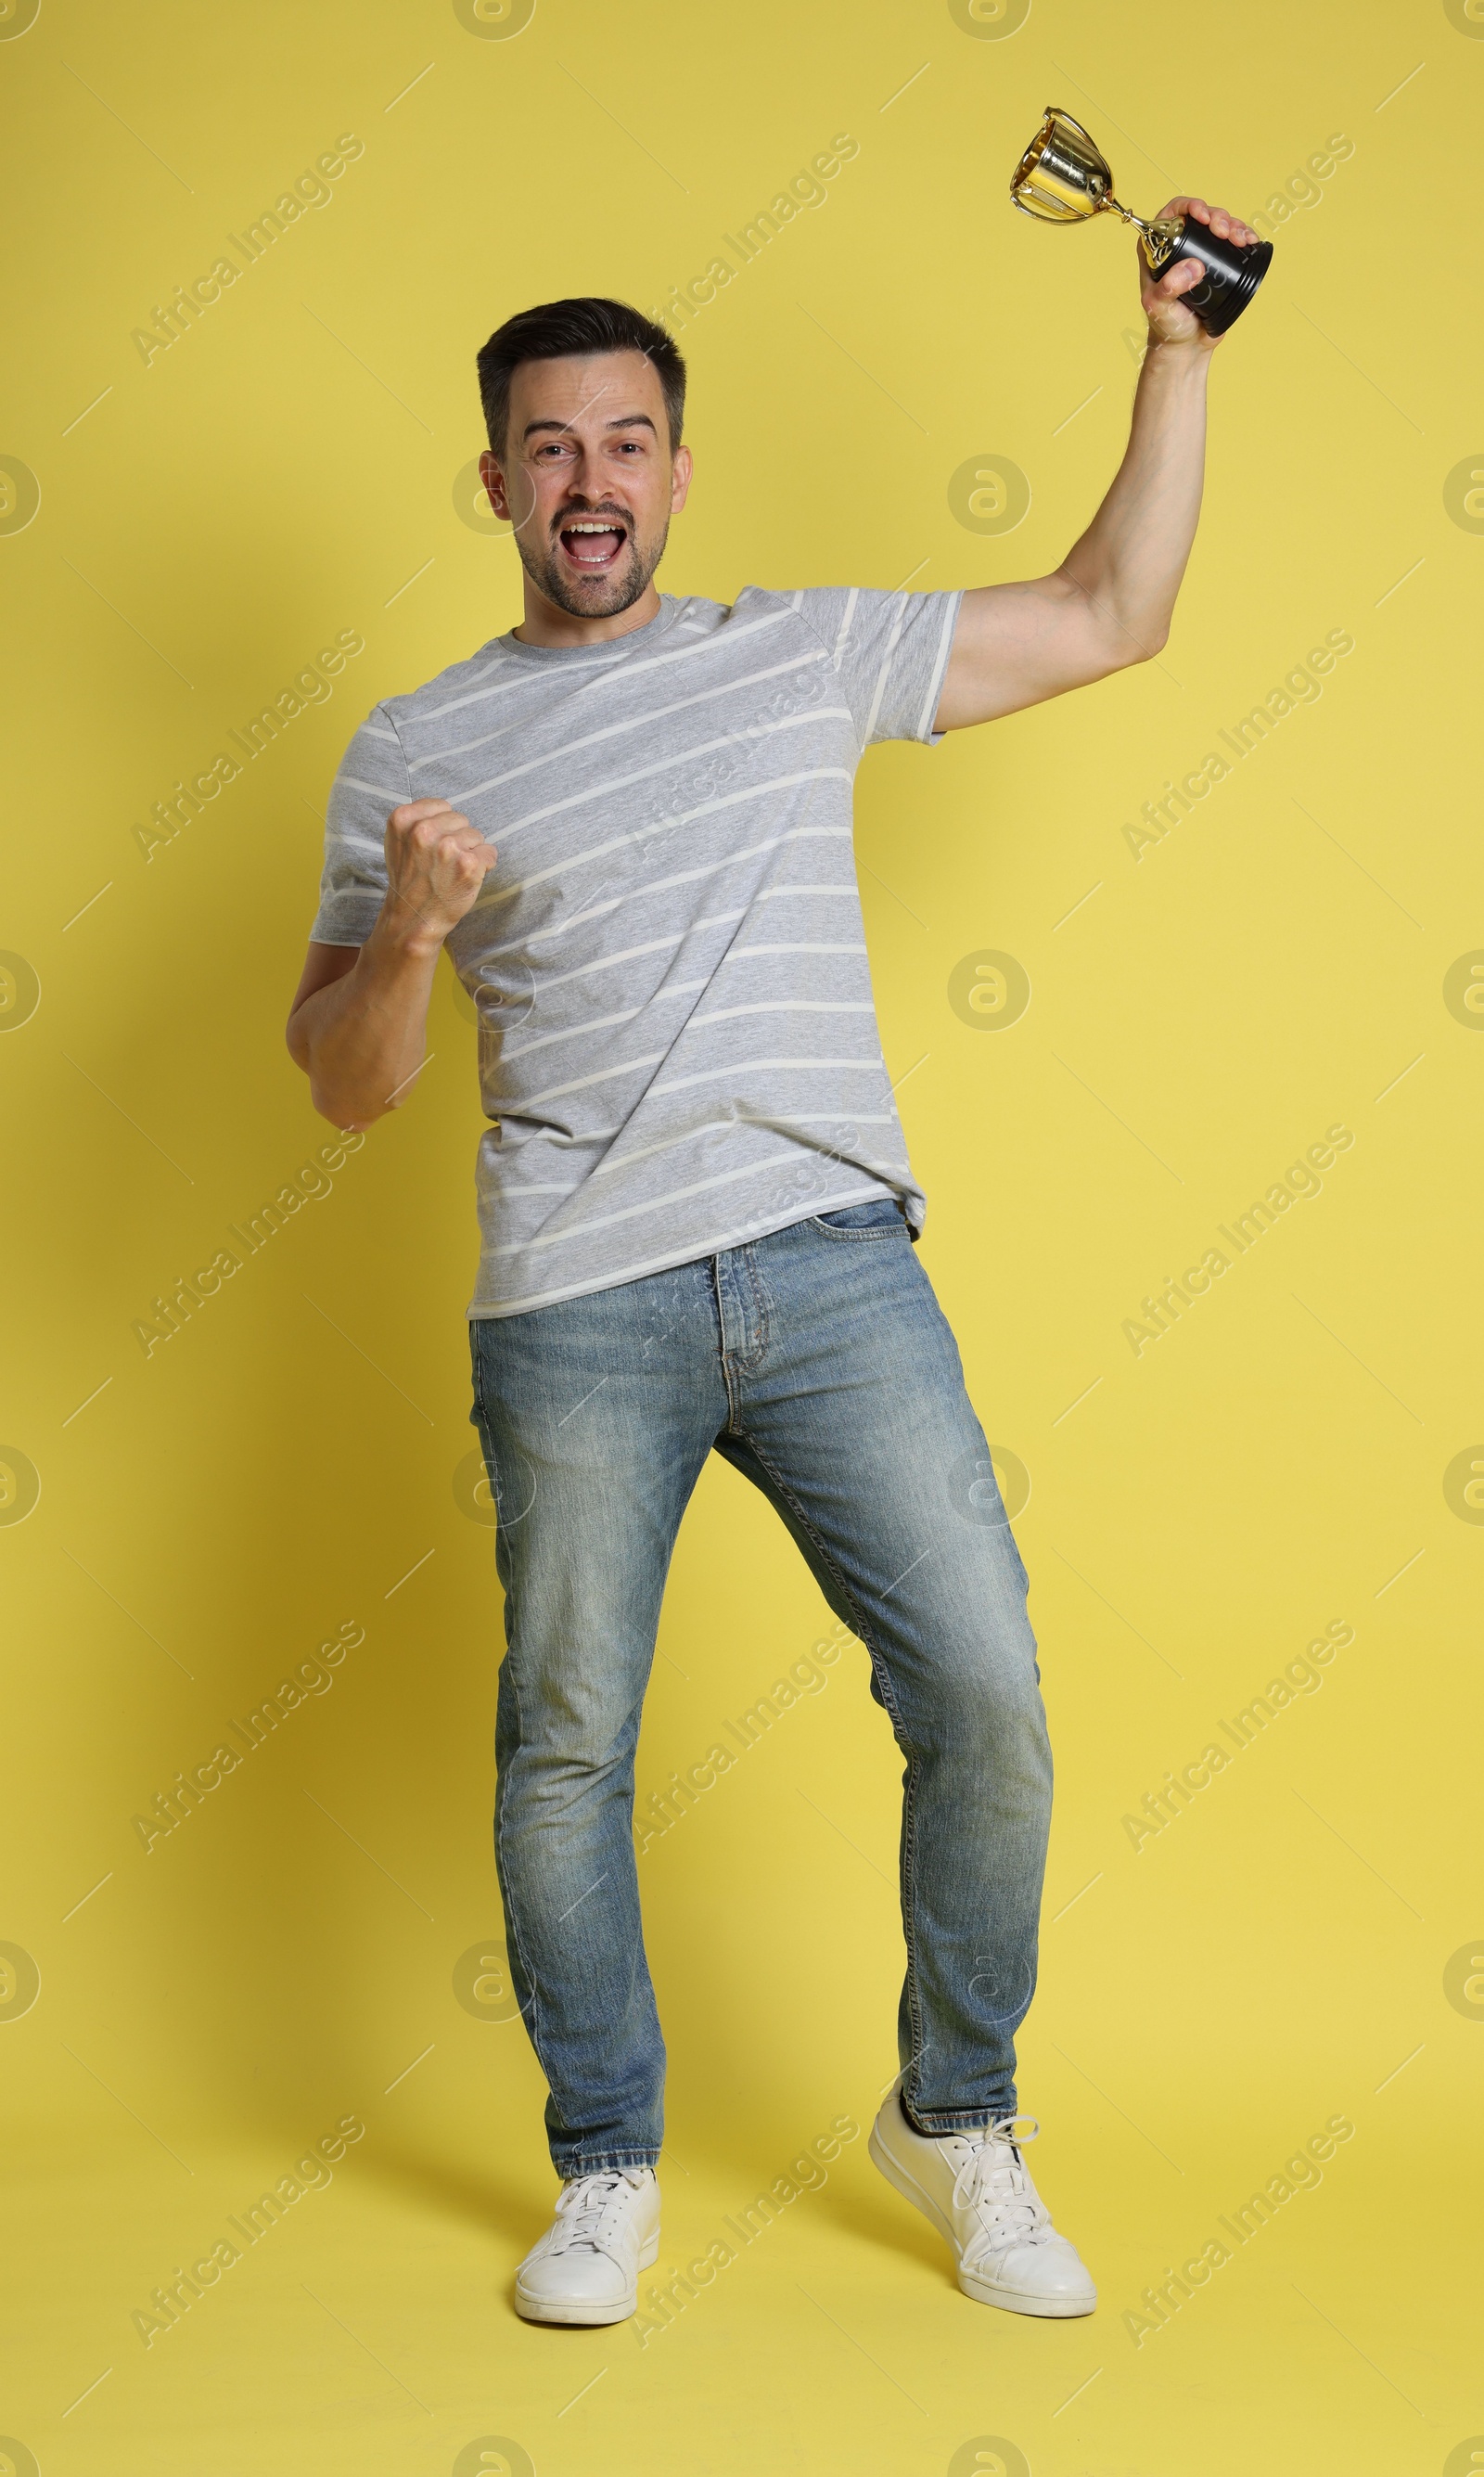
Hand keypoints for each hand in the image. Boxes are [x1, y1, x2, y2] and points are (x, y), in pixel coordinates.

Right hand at [381, 798, 497, 951]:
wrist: (414, 917)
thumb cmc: (409, 880)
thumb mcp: (398, 842)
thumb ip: (416, 820)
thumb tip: (446, 807)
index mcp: (403, 819)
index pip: (442, 806)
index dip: (443, 826)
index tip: (434, 844)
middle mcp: (424, 831)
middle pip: (461, 819)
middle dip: (457, 838)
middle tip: (443, 862)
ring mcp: (448, 847)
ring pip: (477, 835)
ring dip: (470, 852)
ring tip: (452, 871)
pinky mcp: (469, 865)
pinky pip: (490, 853)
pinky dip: (484, 866)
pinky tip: (466, 878)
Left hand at [1139, 197, 1259, 349]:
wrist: (1186, 345)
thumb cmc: (1166, 327)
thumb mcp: (1160, 308)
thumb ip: (1169, 288)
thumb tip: (1193, 266)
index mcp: (1156, 249)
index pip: (1172, 213)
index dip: (1190, 207)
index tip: (1204, 218)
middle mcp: (1178, 246)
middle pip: (1201, 216)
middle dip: (1218, 217)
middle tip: (1226, 232)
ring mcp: (1200, 253)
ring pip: (1219, 225)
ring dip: (1234, 225)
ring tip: (1240, 239)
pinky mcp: (1218, 264)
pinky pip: (1232, 241)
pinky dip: (1244, 236)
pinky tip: (1250, 241)